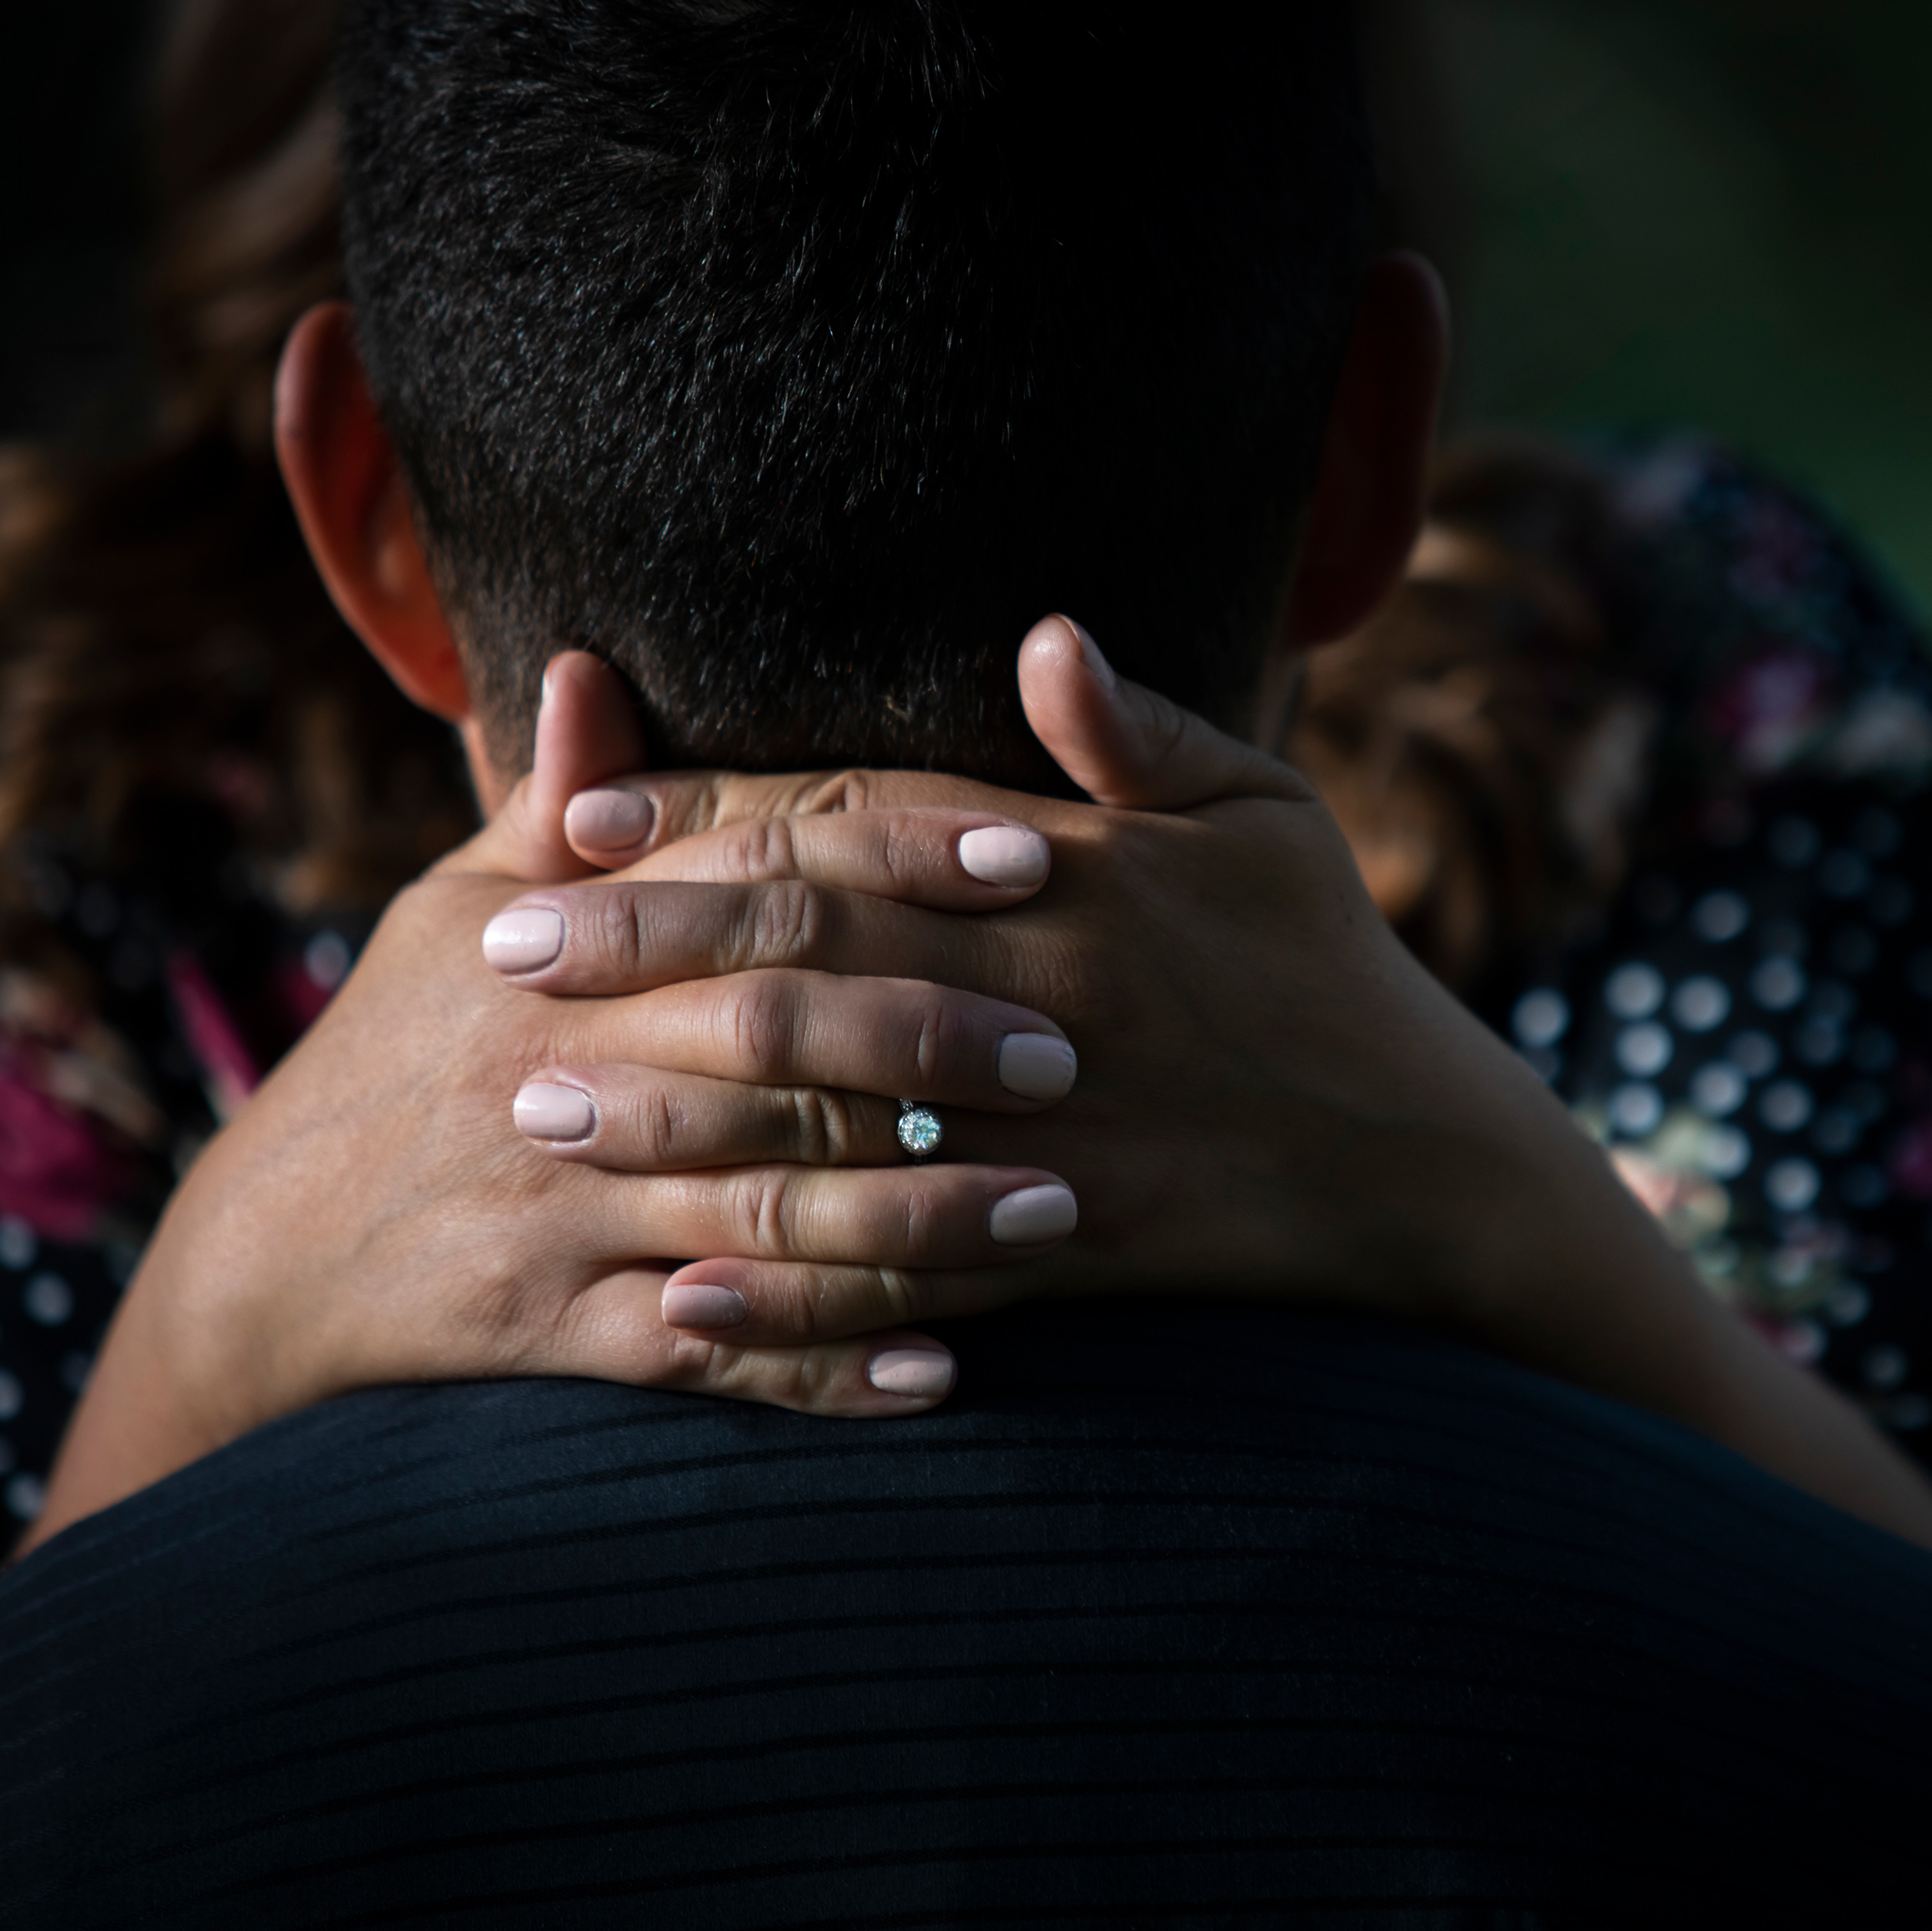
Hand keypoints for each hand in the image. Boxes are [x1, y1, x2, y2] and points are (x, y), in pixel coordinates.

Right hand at [22, 656, 1089, 1547]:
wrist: (263, 1256)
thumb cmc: (393, 1054)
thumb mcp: (449, 915)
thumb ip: (552, 807)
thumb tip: (588, 665)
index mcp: (558, 945)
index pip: (754, 875)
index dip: (897, 855)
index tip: (1031, 855)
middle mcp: (564, 1066)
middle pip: (775, 1038)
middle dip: (932, 1041)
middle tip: (1070, 1053)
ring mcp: (559, 1206)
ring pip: (764, 1208)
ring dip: (917, 1213)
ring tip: (1055, 1208)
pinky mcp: (549, 1331)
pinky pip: (708, 1352)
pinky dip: (823, 1365)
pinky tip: (940, 1371)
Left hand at [512, 619, 1931, 1580]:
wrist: (1434, 1162)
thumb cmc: (1339, 968)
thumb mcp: (1272, 819)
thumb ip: (1147, 730)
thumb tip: (1043, 632)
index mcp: (1080, 876)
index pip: (854, 830)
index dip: (704, 820)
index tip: (571, 814)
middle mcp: (1047, 998)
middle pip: (807, 966)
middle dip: (643, 959)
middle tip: (498, 961)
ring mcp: (1053, 1135)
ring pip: (834, 1120)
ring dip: (676, 1119)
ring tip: (540, 1115)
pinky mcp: (1069, 1253)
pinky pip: (906, 1274)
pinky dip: (791, 1290)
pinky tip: (681, 1298)